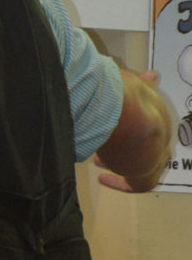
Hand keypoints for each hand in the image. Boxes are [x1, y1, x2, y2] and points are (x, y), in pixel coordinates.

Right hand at [95, 70, 171, 192]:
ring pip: (139, 167)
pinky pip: (132, 185)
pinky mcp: (144, 178)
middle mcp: (160, 144)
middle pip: (146, 150)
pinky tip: (101, 178)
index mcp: (161, 122)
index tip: (119, 126)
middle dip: (125, 148)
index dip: (134, 128)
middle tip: (106, 146)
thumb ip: (145, 85)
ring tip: (98, 161)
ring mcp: (154, 162)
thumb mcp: (140, 88)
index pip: (152, 127)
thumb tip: (151, 74)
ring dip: (119, 164)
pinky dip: (117, 182)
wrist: (137, 125)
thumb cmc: (133, 103)